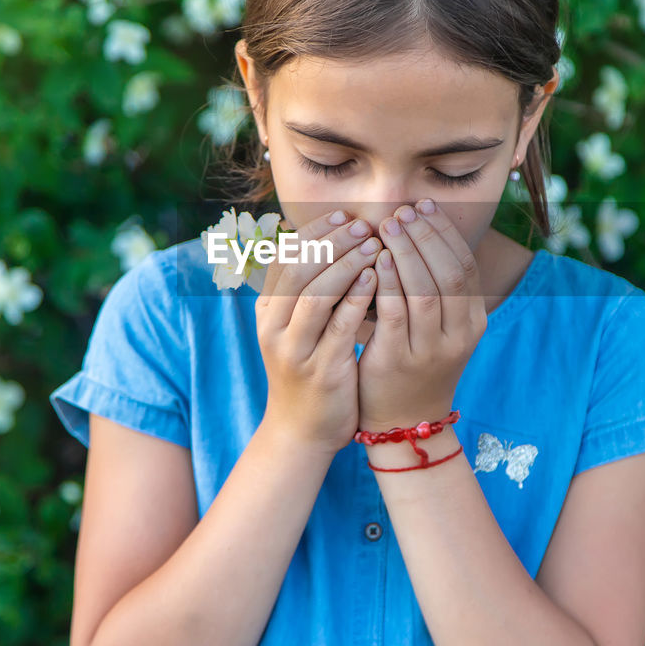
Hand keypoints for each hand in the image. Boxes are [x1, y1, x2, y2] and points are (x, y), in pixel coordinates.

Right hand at [255, 209, 381, 455]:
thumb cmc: (309, 369)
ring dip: (347, 264)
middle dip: (332, 242)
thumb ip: (310, 289)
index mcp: (267, 311)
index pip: (284, 257)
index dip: (313, 232)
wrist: (302, 430)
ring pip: (315, 294)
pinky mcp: (320, 370)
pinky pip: (339, 326)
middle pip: (298, 269)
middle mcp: (273, 328)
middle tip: (363, 226)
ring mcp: (294, 350)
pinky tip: (377, 279)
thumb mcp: (299, 327)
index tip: (342, 215)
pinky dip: (357, 298)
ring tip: (374, 245)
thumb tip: (328, 240)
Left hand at [357, 199, 487, 432]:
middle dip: (425, 236)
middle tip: (402, 212)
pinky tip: (376, 261)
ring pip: (426, 291)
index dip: (444, 232)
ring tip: (387, 227)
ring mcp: (432, 350)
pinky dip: (388, 283)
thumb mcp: (439, 327)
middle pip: (449, 273)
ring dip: (406, 253)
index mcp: (473, 321)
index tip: (423, 205)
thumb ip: (435, 286)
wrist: (403, 421)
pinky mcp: (400, 360)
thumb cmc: (415, 362)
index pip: (465, 264)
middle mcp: (460, 336)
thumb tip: (420, 227)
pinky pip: (396, 313)